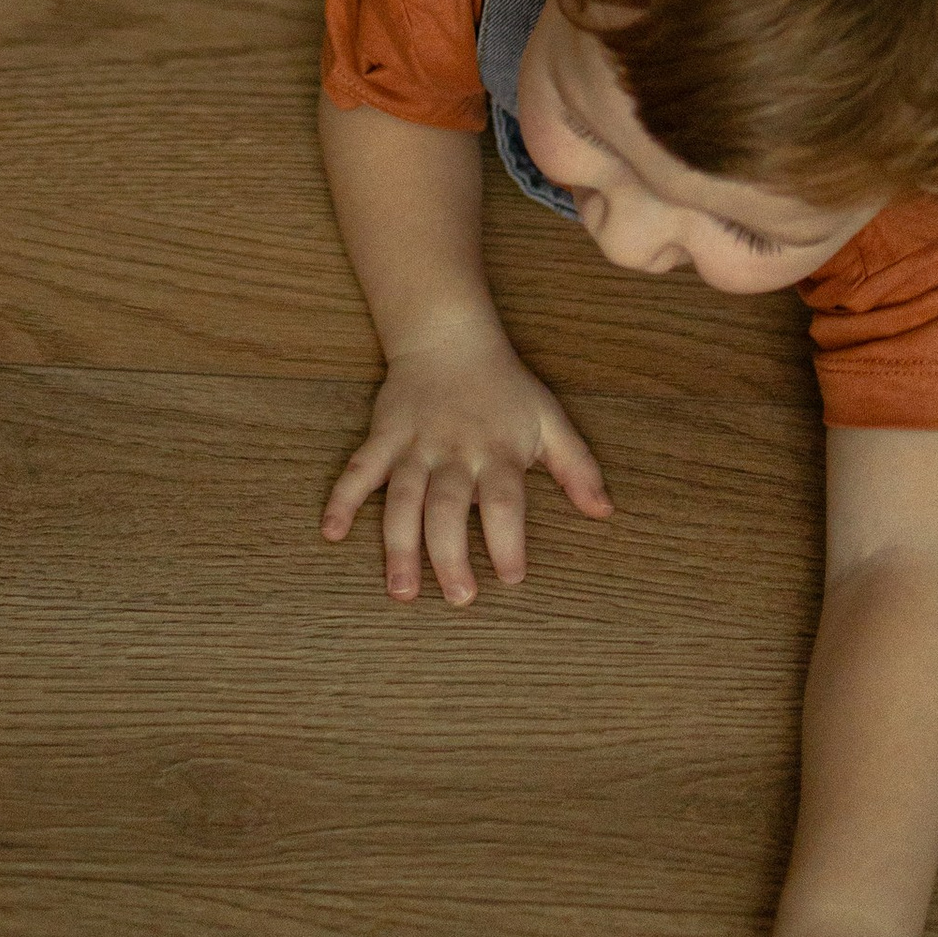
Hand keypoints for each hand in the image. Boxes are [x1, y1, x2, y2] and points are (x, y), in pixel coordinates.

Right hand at [319, 324, 611, 605]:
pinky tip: (332, 532)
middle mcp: (454, 450)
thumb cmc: (505, 387)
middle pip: (449, 507)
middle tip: (458, 598)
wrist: (449, 338)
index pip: (504, 500)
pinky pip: (360, 468)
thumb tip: (604, 512)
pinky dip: (343, 498)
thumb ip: (577, 467)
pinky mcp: (384, 435)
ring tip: (401, 590)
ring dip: (399, 544)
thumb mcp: (550, 419)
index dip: (508, 539)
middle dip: (451, 554)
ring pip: (403, 497)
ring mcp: (415, 444)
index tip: (512, 578)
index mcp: (497, 450)